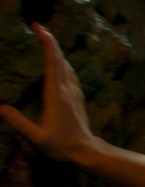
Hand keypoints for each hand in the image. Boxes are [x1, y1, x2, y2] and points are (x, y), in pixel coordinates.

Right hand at [0, 23, 101, 162]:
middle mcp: (67, 89)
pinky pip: (71, 73)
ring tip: (45, 39)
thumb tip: (0, 108)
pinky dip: (62, 62)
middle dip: (50, 40)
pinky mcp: (78, 97)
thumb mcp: (37, 137)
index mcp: (56, 95)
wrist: (87, 151)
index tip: (39, 29)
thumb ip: (18, 122)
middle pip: (60, 59)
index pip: (53, 63)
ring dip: (57, 50)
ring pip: (67, 65)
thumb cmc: (62, 145)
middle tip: (38, 26)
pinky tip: (58, 62)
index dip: (47, 43)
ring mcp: (75, 92)